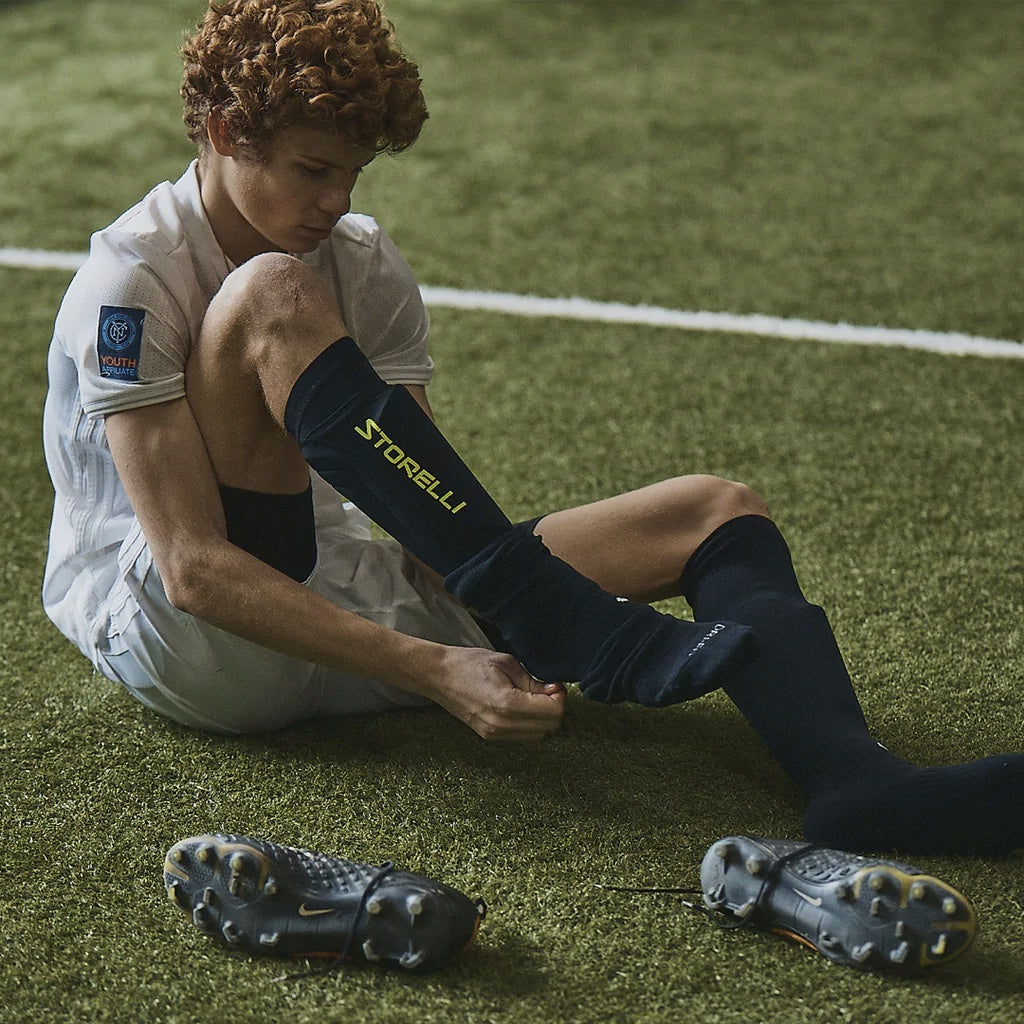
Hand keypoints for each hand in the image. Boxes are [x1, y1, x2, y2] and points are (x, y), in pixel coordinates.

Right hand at [425, 647, 566, 741]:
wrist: (438, 675)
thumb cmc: (469, 663)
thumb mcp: (506, 663)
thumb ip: (533, 680)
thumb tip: (554, 691)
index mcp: (507, 704)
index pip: (553, 713)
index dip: (560, 697)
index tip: (554, 684)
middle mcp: (502, 725)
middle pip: (549, 727)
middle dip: (554, 707)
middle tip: (546, 688)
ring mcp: (494, 734)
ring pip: (538, 735)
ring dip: (542, 717)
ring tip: (532, 696)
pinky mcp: (489, 736)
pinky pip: (522, 735)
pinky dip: (529, 723)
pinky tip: (520, 705)